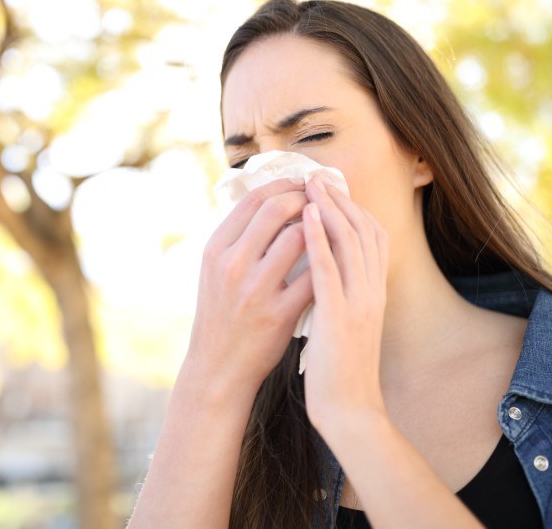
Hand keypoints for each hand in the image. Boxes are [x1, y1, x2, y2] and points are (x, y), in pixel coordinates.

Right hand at [187, 178, 314, 394]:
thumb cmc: (222, 314)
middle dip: (305, 198)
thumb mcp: (215, 271)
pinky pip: (312, 276)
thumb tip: (271, 201)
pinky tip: (336, 260)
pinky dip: (327, 262)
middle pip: (275, 209)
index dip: (282, 185)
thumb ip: (238, 239)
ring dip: (320, 227)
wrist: (218, 367)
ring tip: (331, 228)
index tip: (302, 184)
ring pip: (298, 237)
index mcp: (215, 249)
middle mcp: (231, 264)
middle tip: (322, 200)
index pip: (252, 199)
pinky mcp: (277, 314)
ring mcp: (254, 289)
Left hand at [301, 176, 389, 435]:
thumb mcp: (349, 325)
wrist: (350, 410)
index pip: (372, 238)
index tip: (331, 189)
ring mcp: (358, 303)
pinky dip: (318, 238)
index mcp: (374, 293)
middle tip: (319, 176)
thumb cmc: (341, 370)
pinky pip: (329, 268)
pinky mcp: (339, 316)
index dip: (353, 209)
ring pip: (350, 242)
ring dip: (330, 208)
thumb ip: (344, 297)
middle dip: (341, 199)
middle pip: (365, 231)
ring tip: (311, 184)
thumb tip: (328, 274)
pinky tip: (305, 216)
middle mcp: (372, 292)